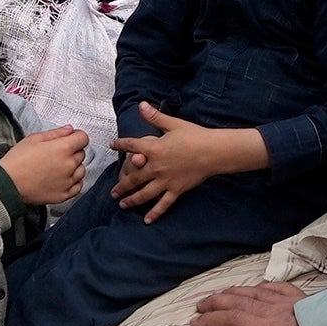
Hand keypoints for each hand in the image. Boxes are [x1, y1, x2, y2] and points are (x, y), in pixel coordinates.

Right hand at [0, 126, 92, 209]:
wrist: (8, 184)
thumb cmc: (17, 161)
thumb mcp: (34, 139)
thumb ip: (55, 133)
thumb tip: (69, 130)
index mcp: (63, 148)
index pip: (83, 138)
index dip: (76, 136)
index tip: (71, 138)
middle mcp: (69, 165)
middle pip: (81, 153)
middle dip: (72, 151)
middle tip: (57, 153)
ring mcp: (68, 181)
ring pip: (81, 170)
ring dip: (74, 167)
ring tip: (58, 167)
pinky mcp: (64, 195)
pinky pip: (78, 186)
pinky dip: (73, 182)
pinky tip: (62, 179)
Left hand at [110, 101, 263, 217]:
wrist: (214, 151)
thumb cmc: (195, 135)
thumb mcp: (173, 124)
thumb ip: (155, 116)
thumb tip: (141, 105)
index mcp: (154, 149)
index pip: (131, 146)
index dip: (120, 144)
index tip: (112, 145)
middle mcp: (156, 167)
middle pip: (133, 177)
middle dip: (121, 185)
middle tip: (113, 191)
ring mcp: (165, 181)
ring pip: (144, 194)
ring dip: (131, 200)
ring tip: (122, 205)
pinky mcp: (176, 190)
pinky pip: (163, 204)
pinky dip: (155, 213)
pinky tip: (147, 220)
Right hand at [190, 279, 326, 325]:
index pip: (231, 320)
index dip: (211, 320)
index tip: (194, 323)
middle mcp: (274, 310)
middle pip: (238, 302)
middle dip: (215, 303)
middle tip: (199, 306)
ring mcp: (289, 302)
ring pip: (253, 292)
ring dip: (232, 292)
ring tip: (219, 294)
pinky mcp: (304, 299)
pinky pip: (276, 287)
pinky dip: (261, 286)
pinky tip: (258, 287)